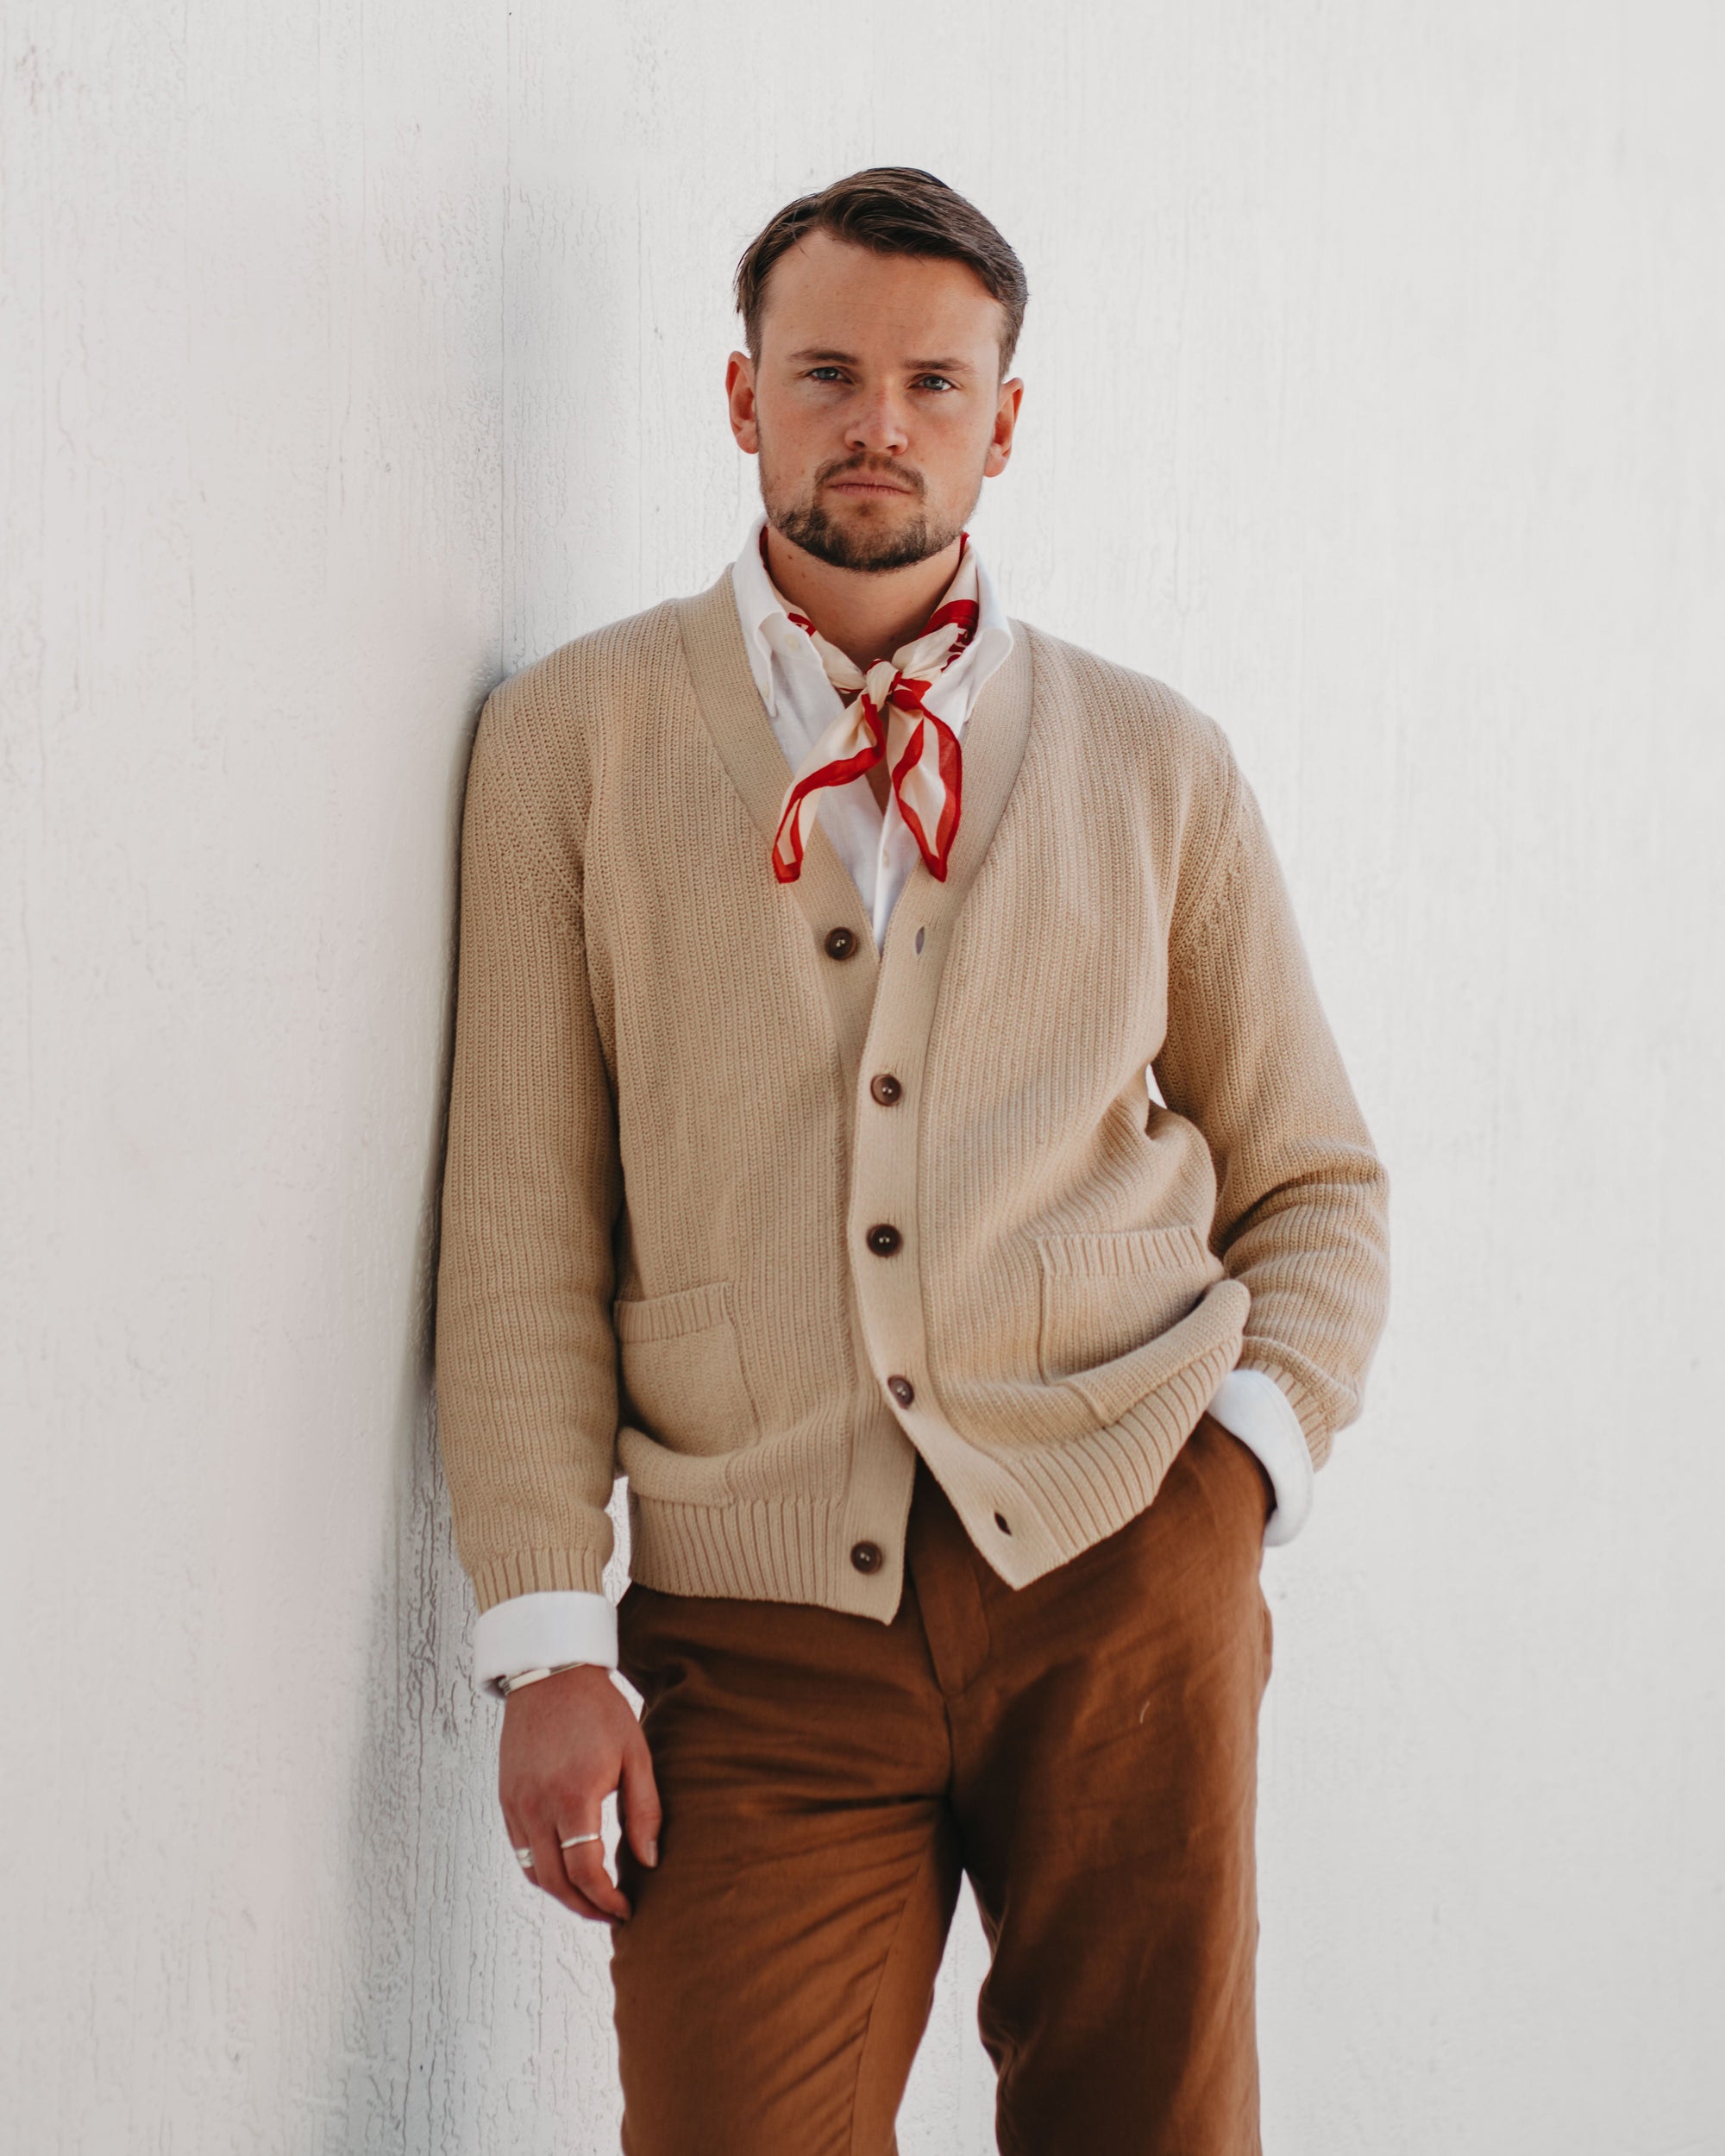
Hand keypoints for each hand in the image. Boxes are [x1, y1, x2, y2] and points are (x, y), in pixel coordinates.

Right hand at [498, 1664, 661, 1923]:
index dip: (607, 1900)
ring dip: (561, 1894)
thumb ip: (644, 1811)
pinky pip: (520, 1850)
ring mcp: (516, 1805)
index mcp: (573, 1798)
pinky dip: (541, 1870)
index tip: (627, 1909)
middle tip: (610, 1915)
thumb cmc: (599, 1711)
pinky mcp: (505, 1798)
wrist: (551, 1674)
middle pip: (556, 1883)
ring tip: (590, 1899)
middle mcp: (537, 1807)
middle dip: (584, 1908)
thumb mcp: (635, 1755)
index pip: (586, 1872)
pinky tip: (565, 1869)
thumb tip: (650, 1861)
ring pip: (533, 1872)